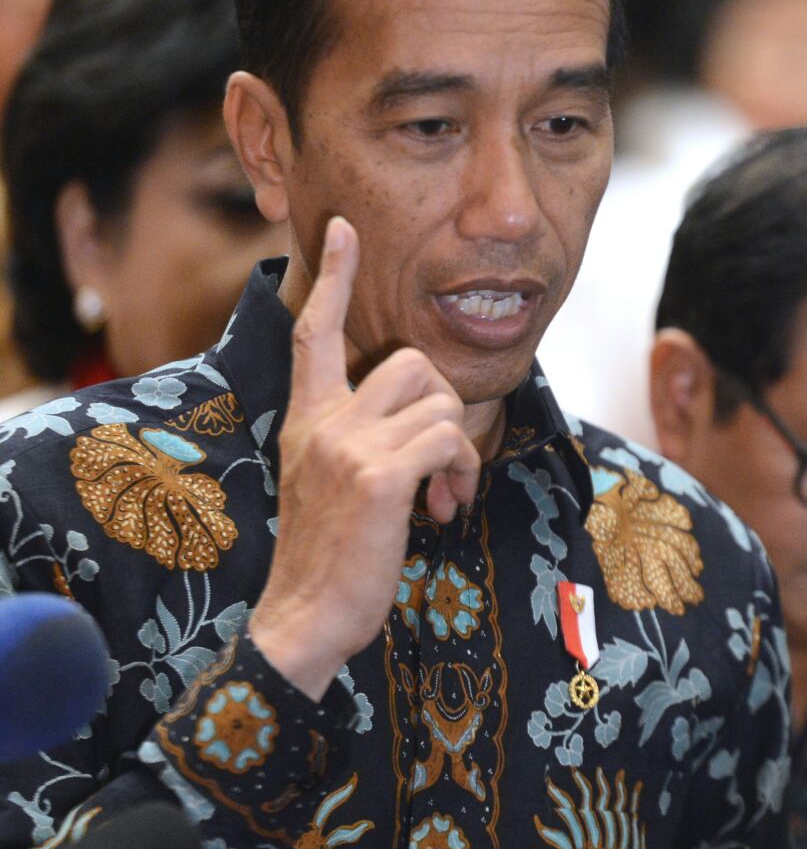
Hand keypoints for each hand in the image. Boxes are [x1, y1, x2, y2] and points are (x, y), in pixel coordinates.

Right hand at [248, 217, 480, 698]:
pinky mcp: (377, 476)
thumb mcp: (328, 480)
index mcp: (307, 417)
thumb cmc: (329, 554)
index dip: (332, 277)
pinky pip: (447, 438)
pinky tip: (442, 508)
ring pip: (438, 399)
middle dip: (444, 406)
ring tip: (444, 492)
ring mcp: (346, 445)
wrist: (303, 618)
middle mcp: (322, 421)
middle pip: (411, 363)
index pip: (314, 330)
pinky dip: (461, 469)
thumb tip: (427, 423)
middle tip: (444, 462)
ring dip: (459, 446)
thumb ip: (362, 438)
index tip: (343, 230)